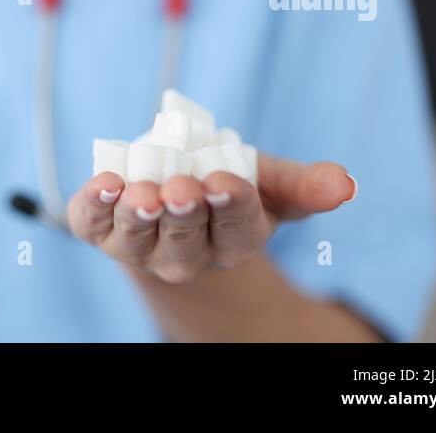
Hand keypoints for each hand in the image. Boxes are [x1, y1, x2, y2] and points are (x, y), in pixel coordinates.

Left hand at [67, 153, 356, 282]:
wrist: (168, 191)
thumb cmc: (225, 185)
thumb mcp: (268, 181)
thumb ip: (303, 184)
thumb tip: (344, 184)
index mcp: (232, 242)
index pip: (235, 230)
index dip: (231, 205)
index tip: (226, 181)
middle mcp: (184, 254)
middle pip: (184, 240)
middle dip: (183, 212)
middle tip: (181, 188)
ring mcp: (138, 246)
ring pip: (136, 239)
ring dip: (137, 215)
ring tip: (140, 192)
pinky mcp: (99, 230)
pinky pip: (91, 223)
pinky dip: (93, 206)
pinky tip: (104, 184)